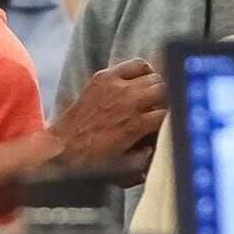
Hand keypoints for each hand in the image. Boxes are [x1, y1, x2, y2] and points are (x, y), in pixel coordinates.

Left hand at [52, 59, 165, 180]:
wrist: (62, 149)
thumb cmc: (92, 161)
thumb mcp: (125, 168)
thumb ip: (147, 159)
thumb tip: (158, 148)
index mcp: (137, 125)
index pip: (169, 113)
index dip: (171, 119)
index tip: (167, 124)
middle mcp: (130, 103)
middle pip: (164, 90)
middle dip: (167, 100)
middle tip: (161, 109)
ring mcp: (117, 87)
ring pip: (154, 76)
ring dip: (157, 86)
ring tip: (152, 95)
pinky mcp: (105, 77)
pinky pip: (136, 65)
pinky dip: (144, 70)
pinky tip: (141, 80)